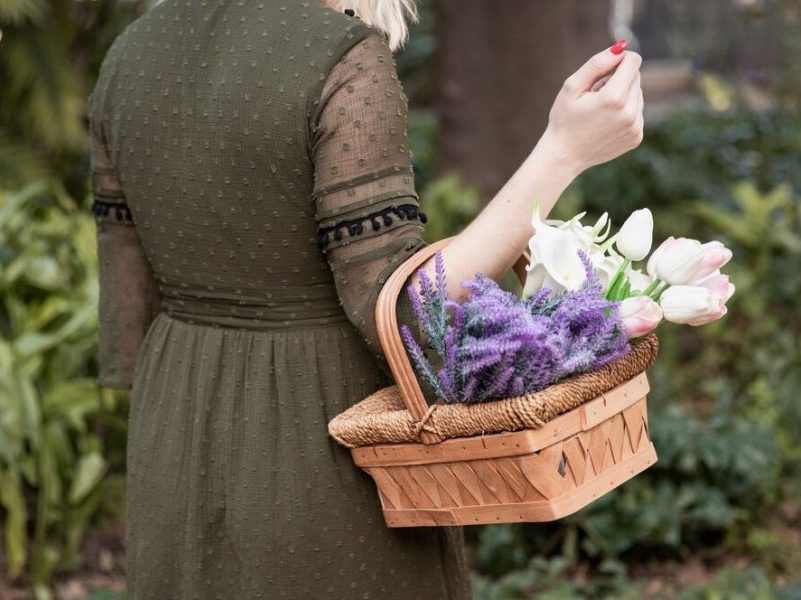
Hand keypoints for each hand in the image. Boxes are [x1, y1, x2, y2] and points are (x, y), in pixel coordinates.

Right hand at [542, 42, 643, 173]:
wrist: (564, 156)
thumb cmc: (564, 119)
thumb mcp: (572, 87)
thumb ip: (597, 63)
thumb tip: (622, 47)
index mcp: (614, 97)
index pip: (633, 61)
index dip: (618, 60)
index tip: (604, 70)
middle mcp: (630, 113)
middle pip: (636, 77)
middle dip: (618, 80)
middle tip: (595, 97)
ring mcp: (635, 127)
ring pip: (638, 95)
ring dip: (622, 96)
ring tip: (600, 112)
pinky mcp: (637, 137)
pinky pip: (638, 113)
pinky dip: (625, 113)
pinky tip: (606, 123)